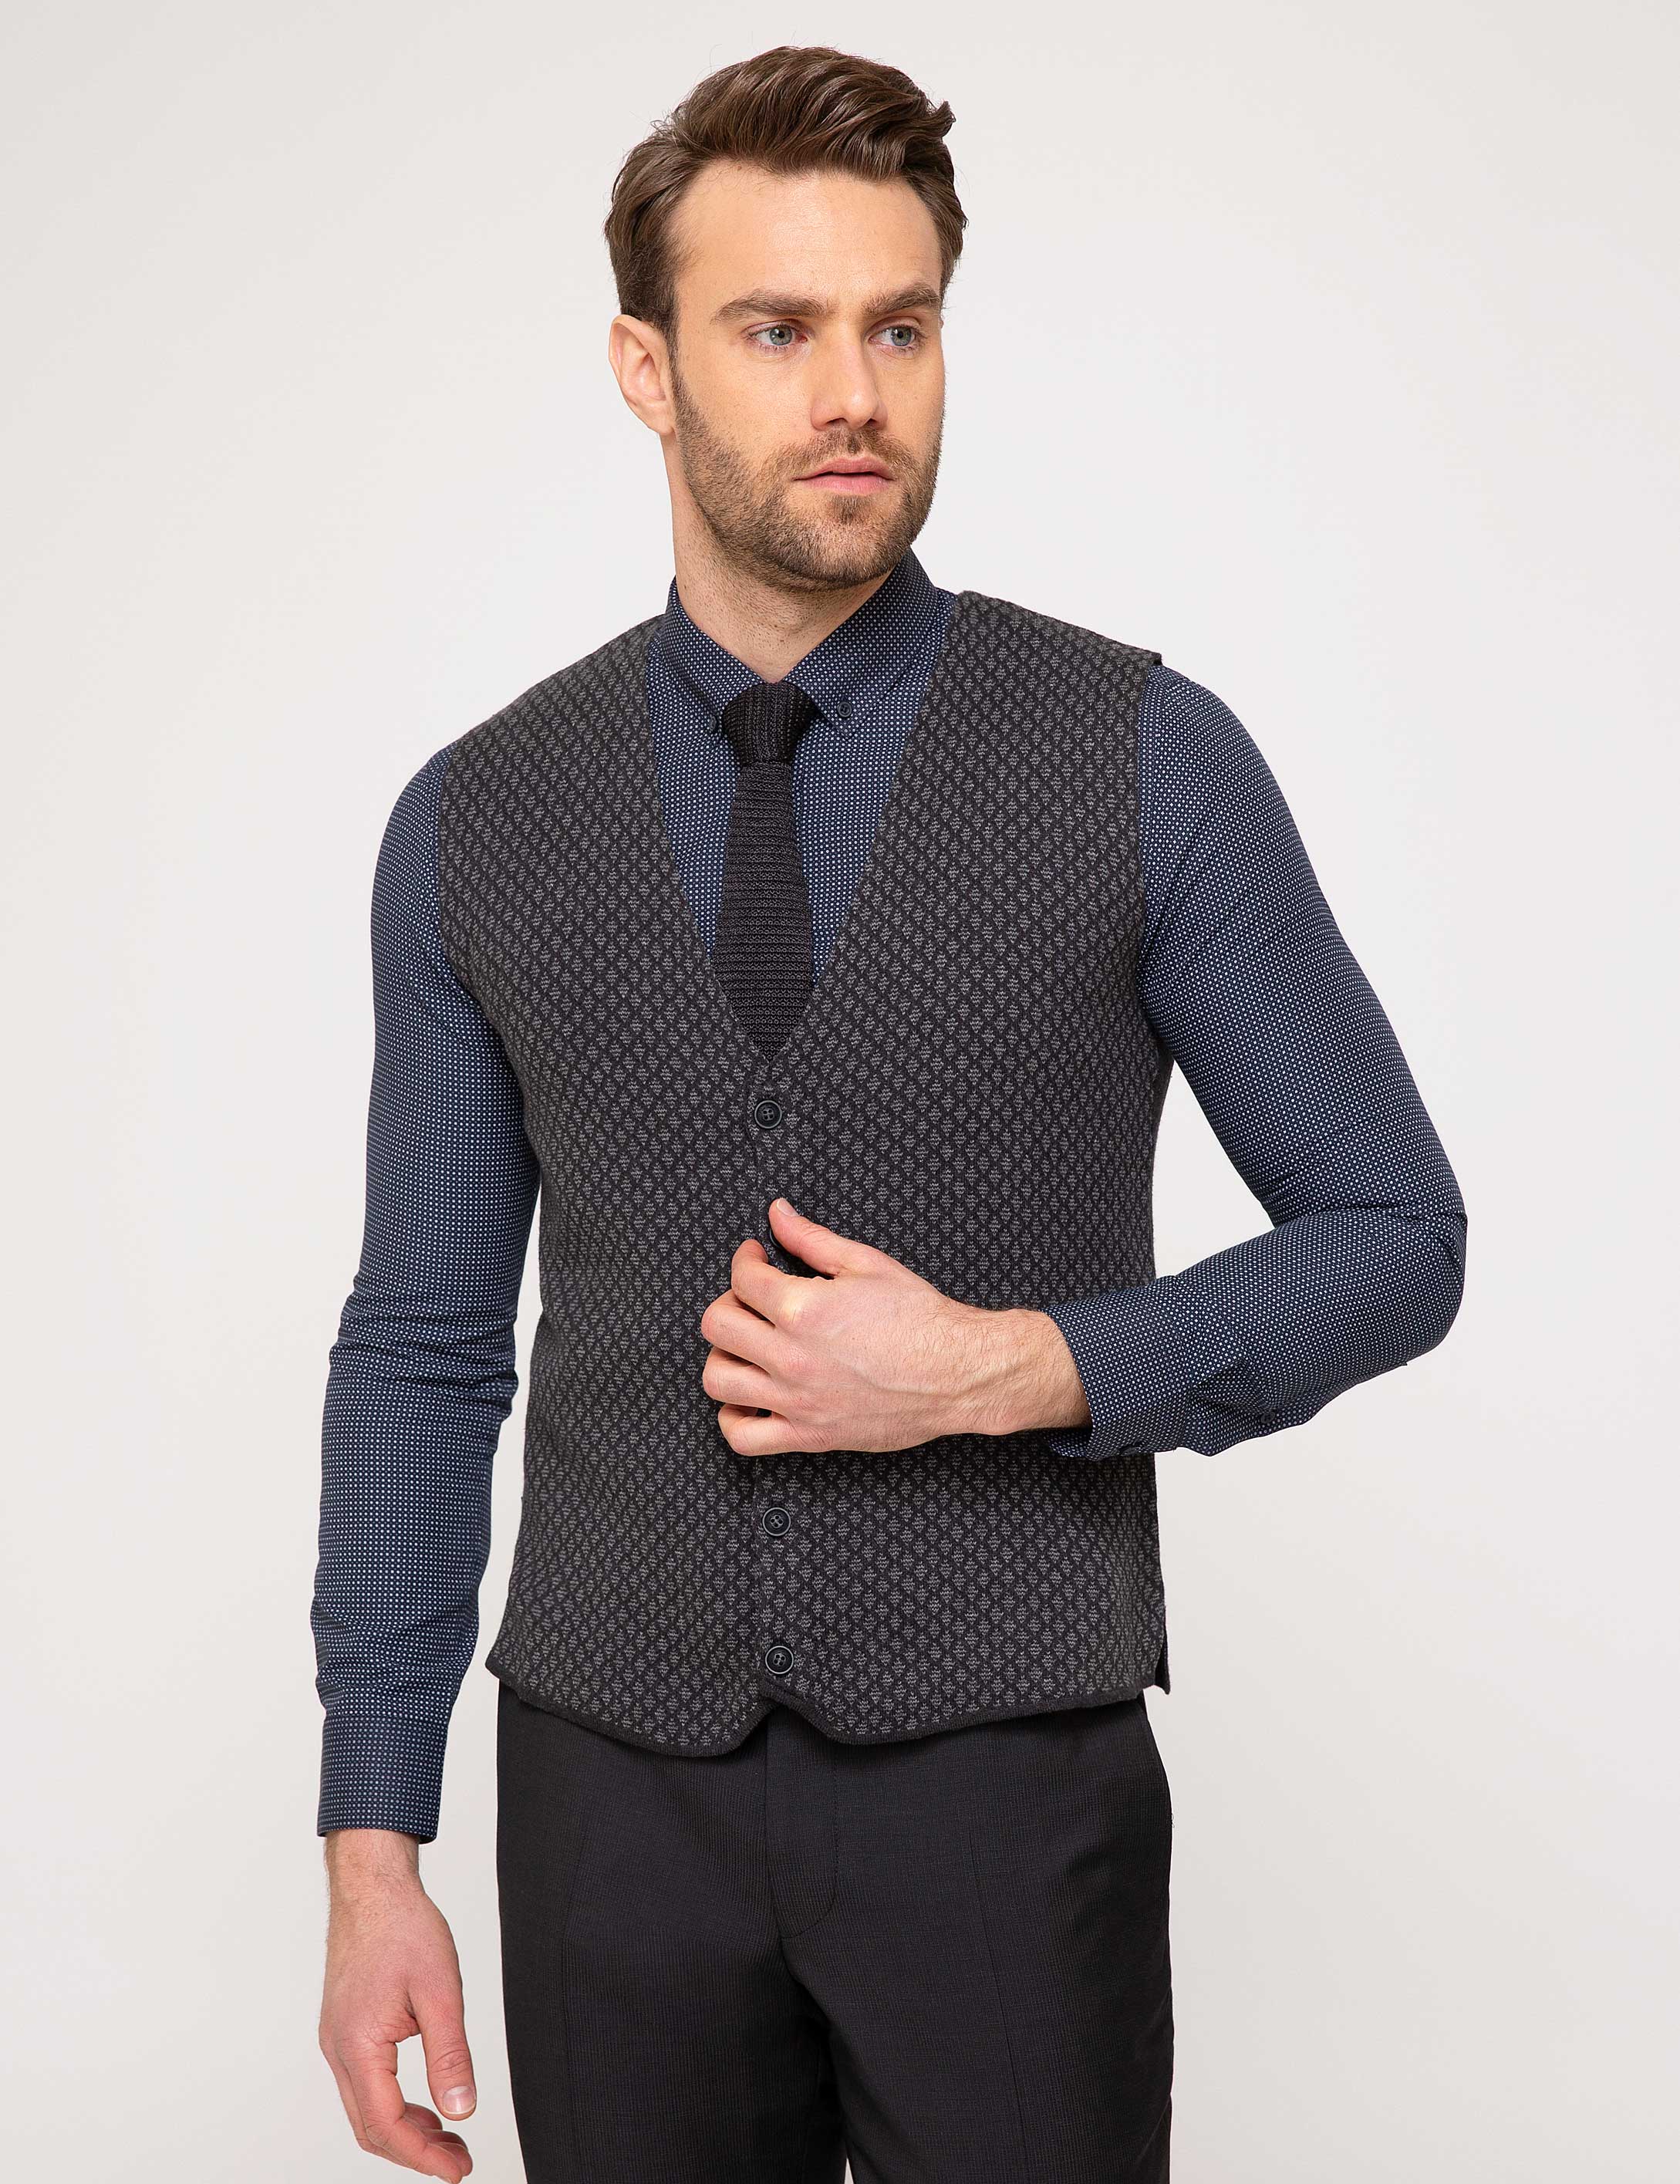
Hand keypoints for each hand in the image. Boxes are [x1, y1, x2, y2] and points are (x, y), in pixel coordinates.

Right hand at [319, 1833, 476, 2178]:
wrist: (373, 1885)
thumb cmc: (402, 1927)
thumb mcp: (440, 1992)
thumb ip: (451, 2056)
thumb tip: (461, 2110)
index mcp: (357, 2045)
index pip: (387, 2125)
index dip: (424, 2156)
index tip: (458, 2170)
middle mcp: (338, 2049)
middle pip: (369, 2128)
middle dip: (414, 2152)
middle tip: (458, 2160)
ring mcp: (337, 2039)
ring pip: (364, 2108)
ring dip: (404, 2130)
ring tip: (448, 2136)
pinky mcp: (345, 2028)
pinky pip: (364, 2084)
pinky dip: (393, 2104)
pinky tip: (424, 2102)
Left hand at [699, 1196, 1056, 1455]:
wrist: (957, 1373)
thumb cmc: (920, 1319)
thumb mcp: (866, 1264)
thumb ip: (811, 1238)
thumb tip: (777, 1213)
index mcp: (804, 1310)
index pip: (742, 1278)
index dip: (745, 1260)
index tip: (756, 1258)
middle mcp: (791, 1357)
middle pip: (717, 1326)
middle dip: (728, 1302)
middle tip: (751, 1300)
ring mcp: (797, 1400)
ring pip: (717, 1379)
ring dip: (724, 1356)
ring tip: (747, 1347)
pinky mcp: (809, 1435)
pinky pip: (743, 1436)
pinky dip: (732, 1417)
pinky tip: (748, 1397)